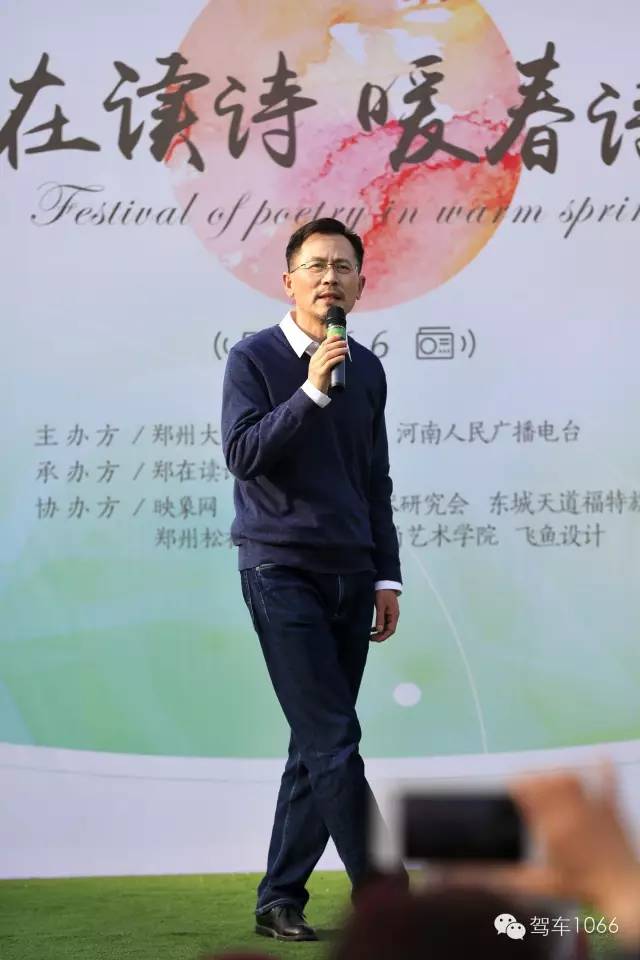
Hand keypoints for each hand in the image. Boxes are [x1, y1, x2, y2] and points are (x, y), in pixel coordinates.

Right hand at [308, 334, 347, 393]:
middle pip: (326, 348)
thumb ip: (327, 361)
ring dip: (338, 350)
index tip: (339, 336)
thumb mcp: (322, 367)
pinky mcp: (321, 372)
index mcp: (314, 358)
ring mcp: (317, 366)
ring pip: (328, 354)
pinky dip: (337, 359)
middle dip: (336, 343)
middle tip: (345, 342)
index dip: (331, 339)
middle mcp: (315, 360)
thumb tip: (339, 355)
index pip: (322, 345)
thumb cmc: (320, 379)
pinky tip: (342, 357)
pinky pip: (330, 363)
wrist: (314, 391)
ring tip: (346, 349)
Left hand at [371, 589, 399, 642]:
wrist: (385, 583)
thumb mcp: (380, 606)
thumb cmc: (383, 593)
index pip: (390, 630)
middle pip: (389, 630)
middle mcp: (394, 616)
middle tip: (371, 638)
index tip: (374, 639)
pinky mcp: (387, 612)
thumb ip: (380, 618)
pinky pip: (384, 622)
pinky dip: (379, 626)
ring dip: (380, 632)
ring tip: (371, 635)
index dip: (383, 636)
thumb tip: (379, 630)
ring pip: (386, 627)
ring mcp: (391, 614)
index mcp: (394, 615)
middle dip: (381, 636)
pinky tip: (373, 629)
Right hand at [433, 764, 639, 949]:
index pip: (527, 789)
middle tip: (527, 787)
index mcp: (551, 827)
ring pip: (570, 775)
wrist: (625, 894)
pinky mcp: (612, 808)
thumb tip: (457, 876)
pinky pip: (608, 779)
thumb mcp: (534, 885)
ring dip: (557, 774)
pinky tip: (597, 755)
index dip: (516, 784)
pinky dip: (602, 766)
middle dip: (533, 777)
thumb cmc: (580, 890)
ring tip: (549, 781)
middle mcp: (571, 812)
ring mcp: (594, 807)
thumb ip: (496, 878)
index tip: (511, 790)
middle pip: (545, 777)